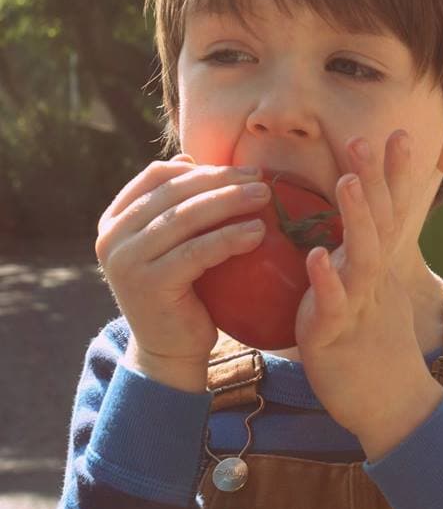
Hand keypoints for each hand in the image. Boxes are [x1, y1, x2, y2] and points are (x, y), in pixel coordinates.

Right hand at [95, 156, 270, 390]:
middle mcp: (111, 237)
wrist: (169, 349)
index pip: (156, 176)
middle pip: (174, 193)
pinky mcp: (149, 284)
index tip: (240, 169)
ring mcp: (126, 261)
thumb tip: (189, 159)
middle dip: (221, 181)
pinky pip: (197, 251)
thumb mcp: (170, 242)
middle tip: (260, 178)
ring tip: (264, 197)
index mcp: (114, 219)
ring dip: (230, 202)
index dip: (200, 168)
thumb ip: (174, 205)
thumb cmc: (179, 288)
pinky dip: (230, 237)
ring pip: (186, 218)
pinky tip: (258, 232)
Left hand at [295, 132, 442, 459]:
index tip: (397, 134)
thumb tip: (343, 222)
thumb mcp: (370, 289)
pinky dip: (327, 280)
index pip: (391, 210)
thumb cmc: (373, 340)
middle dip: (375, 179)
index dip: (395, 174)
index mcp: (378, 264)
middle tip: (365, 139)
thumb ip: (359, 252)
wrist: (390, 404)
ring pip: (362, 256)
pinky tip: (318, 257)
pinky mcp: (336, 333)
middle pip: (380, 221)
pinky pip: (332, 304)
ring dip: (357, 217)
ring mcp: (359, 303)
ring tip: (348, 182)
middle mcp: (374, 277)